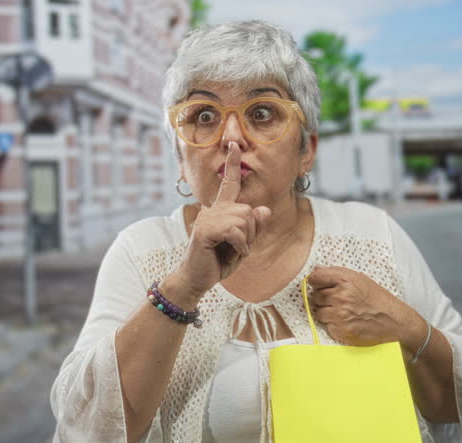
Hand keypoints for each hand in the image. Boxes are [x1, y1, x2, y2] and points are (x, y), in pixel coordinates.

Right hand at [170, 143, 271, 299]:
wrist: (196, 280)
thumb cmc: (217, 262)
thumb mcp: (242, 245)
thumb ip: (253, 228)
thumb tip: (264, 209)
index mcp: (220, 210)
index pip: (229, 184)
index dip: (232, 164)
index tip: (233, 144)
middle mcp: (212, 210)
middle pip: (248, 210)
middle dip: (251, 232)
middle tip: (238, 247)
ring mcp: (207, 218)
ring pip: (244, 220)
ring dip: (245, 241)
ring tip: (233, 251)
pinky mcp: (205, 230)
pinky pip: (235, 231)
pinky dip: (240, 246)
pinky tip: (231, 254)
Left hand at [307, 266, 425, 351]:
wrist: (395, 323)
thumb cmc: (378, 300)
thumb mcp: (361, 279)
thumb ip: (338, 274)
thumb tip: (316, 270)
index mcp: (346, 280)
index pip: (315, 277)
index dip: (316, 281)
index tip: (320, 285)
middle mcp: (341, 296)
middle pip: (315, 296)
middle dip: (323, 299)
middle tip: (338, 301)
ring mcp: (340, 315)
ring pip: (318, 312)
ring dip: (326, 313)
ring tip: (343, 312)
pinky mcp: (340, 331)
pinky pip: (326, 326)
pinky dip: (333, 325)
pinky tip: (346, 322)